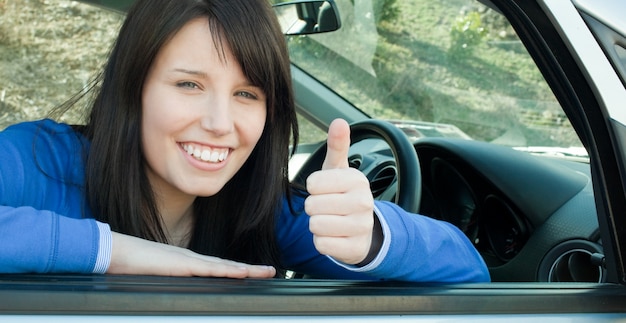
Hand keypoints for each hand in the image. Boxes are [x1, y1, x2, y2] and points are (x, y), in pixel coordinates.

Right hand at [107, 232, 275, 277]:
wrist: (114, 252)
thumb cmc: (129, 265)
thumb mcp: (155, 278)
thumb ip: (169, 283)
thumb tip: (174, 295)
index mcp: (186, 263)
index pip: (218, 267)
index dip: (236, 271)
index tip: (252, 274)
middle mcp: (191, 259)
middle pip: (227, 265)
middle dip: (250, 269)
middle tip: (271, 271)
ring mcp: (188, 260)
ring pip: (224, 266)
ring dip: (247, 270)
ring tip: (266, 272)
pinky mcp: (181, 264)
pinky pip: (209, 268)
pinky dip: (227, 271)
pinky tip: (242, 272)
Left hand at [305, 119, 374, 264]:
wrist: (365, 230)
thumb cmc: (344, 195)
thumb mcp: (340, 170)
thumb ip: (337, 146)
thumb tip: (339, 121)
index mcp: (356, 179)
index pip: (312, 183)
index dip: (314, 188)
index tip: (326, 190)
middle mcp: (363, 202)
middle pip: (312, 206)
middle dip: (314, 208)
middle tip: (328, 208)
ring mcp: (361, 227)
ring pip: (315, 226)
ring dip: (317, 225)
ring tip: (331, 221)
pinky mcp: (355, 249)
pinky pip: (321, 244)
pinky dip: (323, 242)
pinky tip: (335, 237)